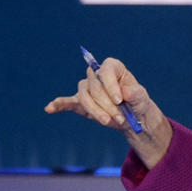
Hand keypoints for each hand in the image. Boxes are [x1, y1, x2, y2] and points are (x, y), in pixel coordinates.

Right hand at [44, 57, 172, 166]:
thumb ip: (135, 94)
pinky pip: (67, 102)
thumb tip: (124, 92)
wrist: (132, 118)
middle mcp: (97, 75)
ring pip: (84, 97)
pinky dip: (59, 105)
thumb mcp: (142, 98)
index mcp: (112, 67)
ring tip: (107, 122)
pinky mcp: (81, 103)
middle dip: (107, 105)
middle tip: (120, 118)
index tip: (119, 100)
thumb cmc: (137, 103)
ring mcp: (87, 89)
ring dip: (95, 111)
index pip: (105, 71)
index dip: (110, 85)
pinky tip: (50, 109)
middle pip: (95, 87)